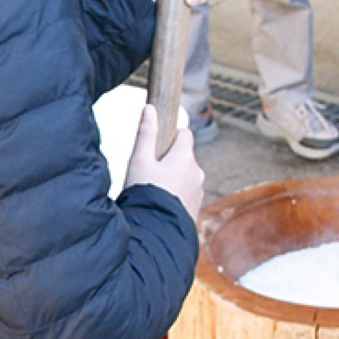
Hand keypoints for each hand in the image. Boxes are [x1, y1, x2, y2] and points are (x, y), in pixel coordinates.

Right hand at [124, 104, 203, 220]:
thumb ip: (146, 133)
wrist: (155, 231)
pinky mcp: (197, 206)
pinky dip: (178, 194)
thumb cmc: (145, 193)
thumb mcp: (139, 160)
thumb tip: (150, 108)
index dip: (171, 137)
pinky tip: (162, 203)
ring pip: (187, 176)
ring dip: (174, 178)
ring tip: (155, 191)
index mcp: (185, 156)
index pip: (185, 134)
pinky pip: (187, 193)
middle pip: (185, 156)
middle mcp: (197, 171)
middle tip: (150, 173)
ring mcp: (199, 190)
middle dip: (170, 160)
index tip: (158, 146)